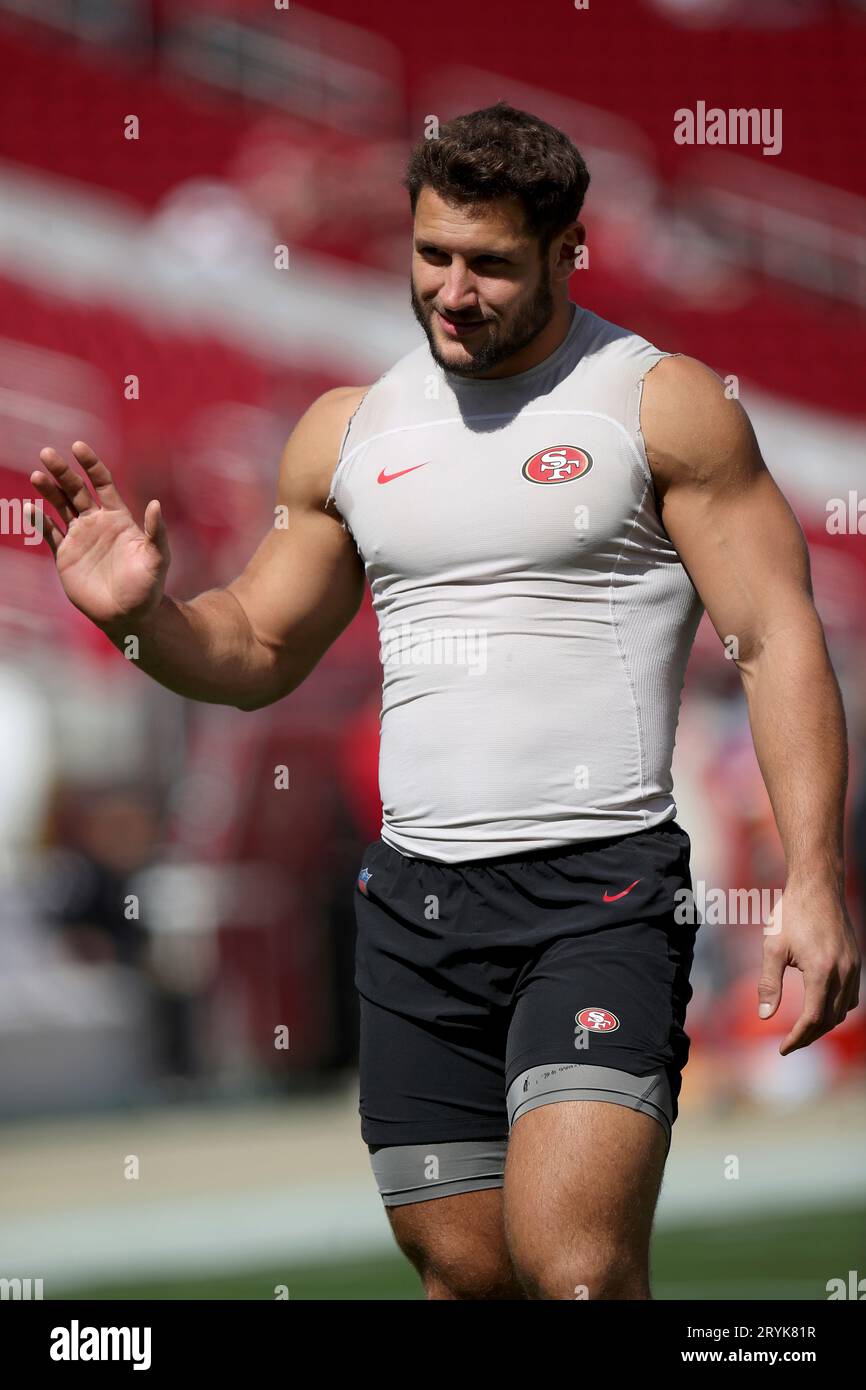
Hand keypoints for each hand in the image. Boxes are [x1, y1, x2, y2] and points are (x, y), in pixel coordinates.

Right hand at [26, 441, 169, 628]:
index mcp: (118, 517)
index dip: (91, 464)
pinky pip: (49, 534)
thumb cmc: (148, 587)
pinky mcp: (65, 556)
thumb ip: (157, 532)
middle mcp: (96, 523)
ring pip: (59, 506)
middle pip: (76, 489)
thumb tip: (156, 504)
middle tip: (47, 454)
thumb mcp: (157, 558)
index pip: (102, 482)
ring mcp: (79, 538)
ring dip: (48, 490)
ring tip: (38, 476)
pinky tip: (30, 509)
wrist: (129, 615)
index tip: (78, 447)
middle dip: (62, 472)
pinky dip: (39, 521)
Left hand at [758, 883, 860, 1054]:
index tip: (783, 1049)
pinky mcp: (855, 960)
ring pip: (844, 1010)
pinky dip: (837, 1008)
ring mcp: (853, 967)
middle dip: (810, 1035)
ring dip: (825, 1024)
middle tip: (790, 1044)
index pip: (814, 1018)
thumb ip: (769, 984)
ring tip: (803, 1030)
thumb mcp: (773, 947)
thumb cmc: (791, 914)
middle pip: (830, 1019)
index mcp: (822, 971)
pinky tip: (821, 1007)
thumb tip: (765, 1016)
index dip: (799, 1038)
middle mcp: (843, 972)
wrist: (817, 886)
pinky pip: (851, 995)